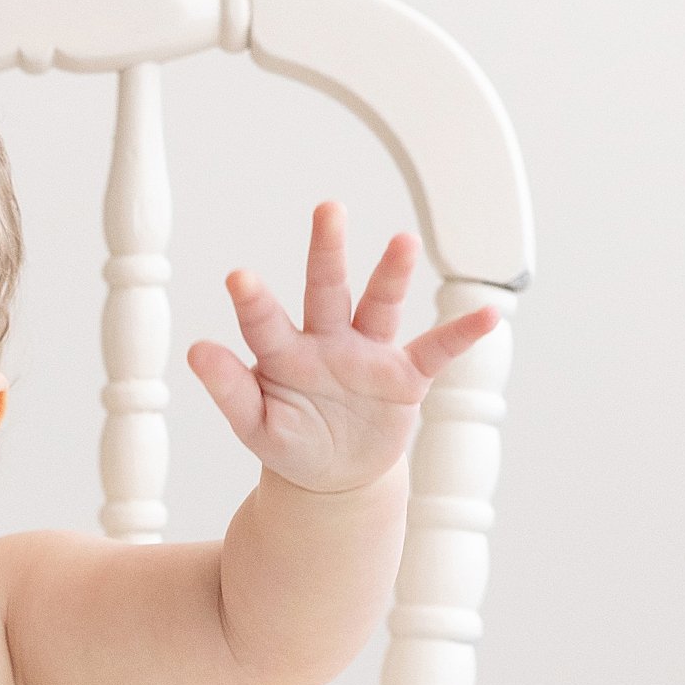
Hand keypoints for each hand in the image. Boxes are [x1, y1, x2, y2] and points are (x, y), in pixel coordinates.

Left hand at [185, 201, 500, 493]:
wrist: (334, 475)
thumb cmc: (290, 440)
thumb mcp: (256, 425)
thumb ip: (230, 390)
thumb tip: (196, 350)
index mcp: (282, 353)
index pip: (266, 323)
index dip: (254, 302)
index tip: (238, 278)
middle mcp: (326, 340)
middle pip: (326, 289)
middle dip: (327, 251)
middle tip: (327, 209)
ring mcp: (368, 354)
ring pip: (380, 305)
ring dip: (393, 275)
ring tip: (403, 241)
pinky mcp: (405, 376)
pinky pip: (436, 350)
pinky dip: (461, 334)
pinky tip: (488, 315)